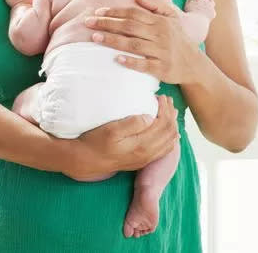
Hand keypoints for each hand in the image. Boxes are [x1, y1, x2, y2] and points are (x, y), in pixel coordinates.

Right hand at [64, 95, 179, 179]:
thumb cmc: (95, 142)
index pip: (163, 125)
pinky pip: (164, 149)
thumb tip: (150, 117)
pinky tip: (167, 130)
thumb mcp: (111, 130)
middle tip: (166, 100)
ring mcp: (146, 158)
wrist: (85, 161)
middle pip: (169, 132)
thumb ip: (132, 124)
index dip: (165, 109)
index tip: (160, 97)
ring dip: (172, 124)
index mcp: (142, 145)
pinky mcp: (143, 160)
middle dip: (171, 114)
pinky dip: (169, 137)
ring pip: (170, 141)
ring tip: (169, 110)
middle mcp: (148, 154)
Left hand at [84, 0, 202, 84]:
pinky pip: (145, 64)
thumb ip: (155, 6)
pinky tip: (116, 59)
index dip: (115, 12)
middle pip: (130, 27)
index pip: (134, 13)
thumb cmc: (178, 39)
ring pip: (134, 44)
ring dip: (113, 40)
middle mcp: (160, 35)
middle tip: (88, 22)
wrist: (195, 65)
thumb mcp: (172, 19)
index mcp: (160, 22)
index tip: (97, 12)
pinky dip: (131, 62)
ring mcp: (161, 52)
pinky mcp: (163, 68)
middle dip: (107, 23)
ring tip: (95, 37)